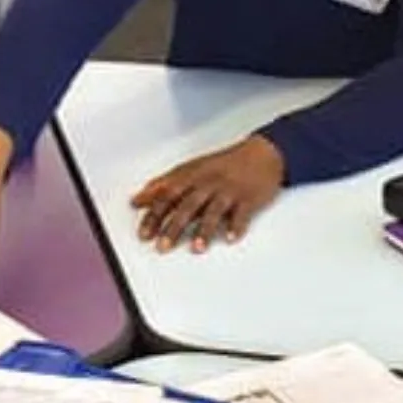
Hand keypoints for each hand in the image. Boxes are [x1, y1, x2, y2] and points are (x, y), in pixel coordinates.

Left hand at [130, 136, 285, 253]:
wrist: (262, 154)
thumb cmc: (224, 164)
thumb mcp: (192, 168)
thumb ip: (165, 183)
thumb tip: (140, 198)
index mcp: (193, 176)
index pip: (168, 195)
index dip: (154, 214)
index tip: (144, 232)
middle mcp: (209, 182)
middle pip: (188, 205)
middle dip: (174, 226)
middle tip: (162, 245)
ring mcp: (229, 190)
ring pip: (214, 210)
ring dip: (205, 230)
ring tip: (196, 247)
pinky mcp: (249, 198)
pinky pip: (242, 213)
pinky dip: (236, 225)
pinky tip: (230, 238)